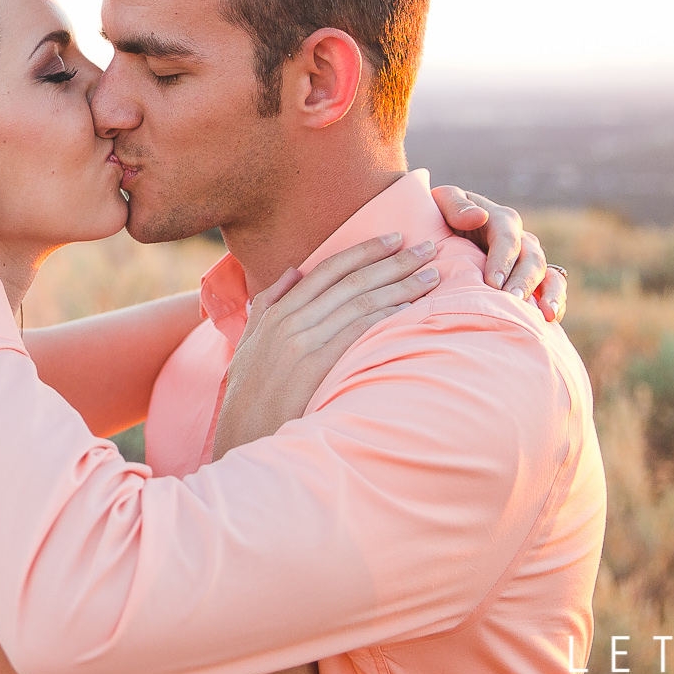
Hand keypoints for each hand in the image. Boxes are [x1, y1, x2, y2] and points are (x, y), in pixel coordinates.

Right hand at [211, 234, 441, 459]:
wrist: (241, 435)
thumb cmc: (247, 395)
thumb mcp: (248, 344)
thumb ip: (267, 305)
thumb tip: (293, 272)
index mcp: (276, 312)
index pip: (328, 269)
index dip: (364, 251)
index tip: (394, 238)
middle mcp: (290, 321)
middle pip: (352, 282)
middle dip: (394, 262)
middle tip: (428, 249)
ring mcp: (303, 343)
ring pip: (362, 304)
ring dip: (401, 286)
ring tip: (432, 276)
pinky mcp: (317, 367)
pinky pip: (359, 333)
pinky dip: (387, 318)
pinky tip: (412, 310)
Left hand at [431, 185, 564, 322]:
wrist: (446, 233)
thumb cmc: (441, 216)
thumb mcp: (443, 201)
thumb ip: (455, 205)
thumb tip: (479, 217)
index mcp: (501, 220)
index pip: (507, 238)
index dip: (502, 260)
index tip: (493, 282)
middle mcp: (521, 240)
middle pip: (531, 259)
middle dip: (523, 281)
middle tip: (512, 301)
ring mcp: (529, 261)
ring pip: (548, 274)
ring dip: (549, 293)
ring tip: (544, 314)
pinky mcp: (533, 279)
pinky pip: (551, 289)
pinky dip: (555, 303)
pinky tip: (550, 321)